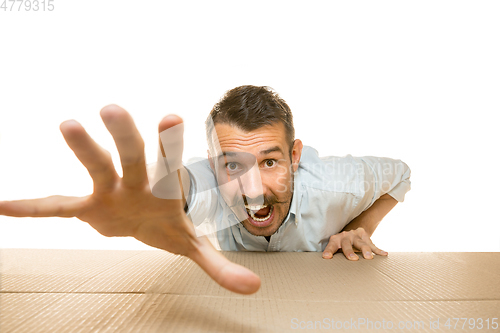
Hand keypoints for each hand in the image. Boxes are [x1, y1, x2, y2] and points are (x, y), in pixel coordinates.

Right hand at [0, 105, 259, 293]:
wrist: (142, 219)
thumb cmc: (169, 224)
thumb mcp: (193, 246)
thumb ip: (219, 265)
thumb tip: (254, 288)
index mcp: (165, 190)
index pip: (171, 164)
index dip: (172, 143)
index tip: (171, 116)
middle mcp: (136, 182)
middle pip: (131, 156)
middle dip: (125, 136)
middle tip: (112, 108)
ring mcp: (108, 191)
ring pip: (96, 166)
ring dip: (82, 149)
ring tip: (68, 123)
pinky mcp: (85, 206)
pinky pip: (56, 206)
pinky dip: (32, 208)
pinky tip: (4, 206)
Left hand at [322, 227, 387, 260]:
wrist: (352, 230)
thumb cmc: (341, 245)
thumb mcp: (336, 248)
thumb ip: (334, 256)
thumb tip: (329, 274)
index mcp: (336, 240)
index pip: (331, 246)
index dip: (329, 251)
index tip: (326, 257)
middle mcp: (345, 236)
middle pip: (347, 244)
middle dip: (349, 251)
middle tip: (353, 259)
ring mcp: (355, 235)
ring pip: (361, 243)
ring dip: (365, 250)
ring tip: (369, 257)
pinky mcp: (365, 236)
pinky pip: (372, 244)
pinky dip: (378, 250)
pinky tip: (384, 254)